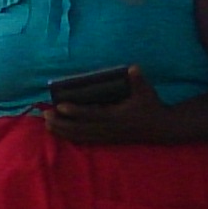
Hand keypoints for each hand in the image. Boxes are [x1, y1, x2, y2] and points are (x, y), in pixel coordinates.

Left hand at [39, 66, 155, 144]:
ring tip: (47, 124)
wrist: (161, 128)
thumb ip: (138, 79)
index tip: (61, 106)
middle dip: (62, 122)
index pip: (92, 114)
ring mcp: (107, 136)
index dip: (75, 111)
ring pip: (80, 136)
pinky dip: (71, 136)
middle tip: (46, 114)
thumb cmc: (152, 106)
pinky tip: (60, 133)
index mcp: (116, 117)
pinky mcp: (107, 140)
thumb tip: (133, 68)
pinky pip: (85, 140)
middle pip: (80, 128)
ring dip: (63, 130)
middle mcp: (109, 129)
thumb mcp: (146, 91)